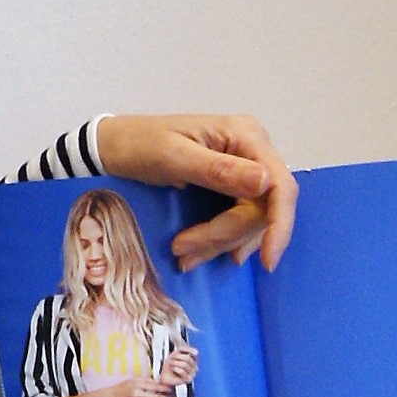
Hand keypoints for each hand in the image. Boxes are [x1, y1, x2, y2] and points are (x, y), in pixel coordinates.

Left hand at [93, 112, 296, 270]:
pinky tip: (200, 253)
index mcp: (246, 136)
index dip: (279, 225)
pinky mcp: (232, 189)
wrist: (115, 146)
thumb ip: (219, 170)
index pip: (280, 185)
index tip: (267, 260)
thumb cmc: (140, 144)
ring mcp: (244, 171)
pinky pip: (237, 222)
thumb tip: (265, 182)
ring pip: (249, 221)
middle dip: (226, 236)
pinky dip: (219, 241)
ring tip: (184, 255)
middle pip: (261, 210)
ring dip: (220, 243)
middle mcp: (252, 152)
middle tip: (184, 251)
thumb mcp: (174, 156)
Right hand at [110, 376, 172, 396]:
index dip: (162, 387)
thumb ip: (145, 380)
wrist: (113, 395)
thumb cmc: (124, 386)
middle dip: (162, 396)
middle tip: (167, 395)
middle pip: (154, 395)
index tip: (167, 388)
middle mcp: (136, 392)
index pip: (153, 386)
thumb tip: (156, 381)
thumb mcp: (134, 379)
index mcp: (137, 383)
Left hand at [160, 344, 198, 388]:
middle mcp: (195, 367)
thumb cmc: (170, 365)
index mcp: (193, 360)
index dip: (186, 351)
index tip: (179, 351)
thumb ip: (185, 349)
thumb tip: (196, 351)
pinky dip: (175, 369)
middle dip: (177, 357)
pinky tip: (173, 370)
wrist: (164, 376)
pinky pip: (182, 371)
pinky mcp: (188, 380)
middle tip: (171, 359)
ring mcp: (192, 374)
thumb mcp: (176, 353)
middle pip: (188, 358)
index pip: (195, 353)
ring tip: (172, 365)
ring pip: (185, 364)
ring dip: (175, 363)